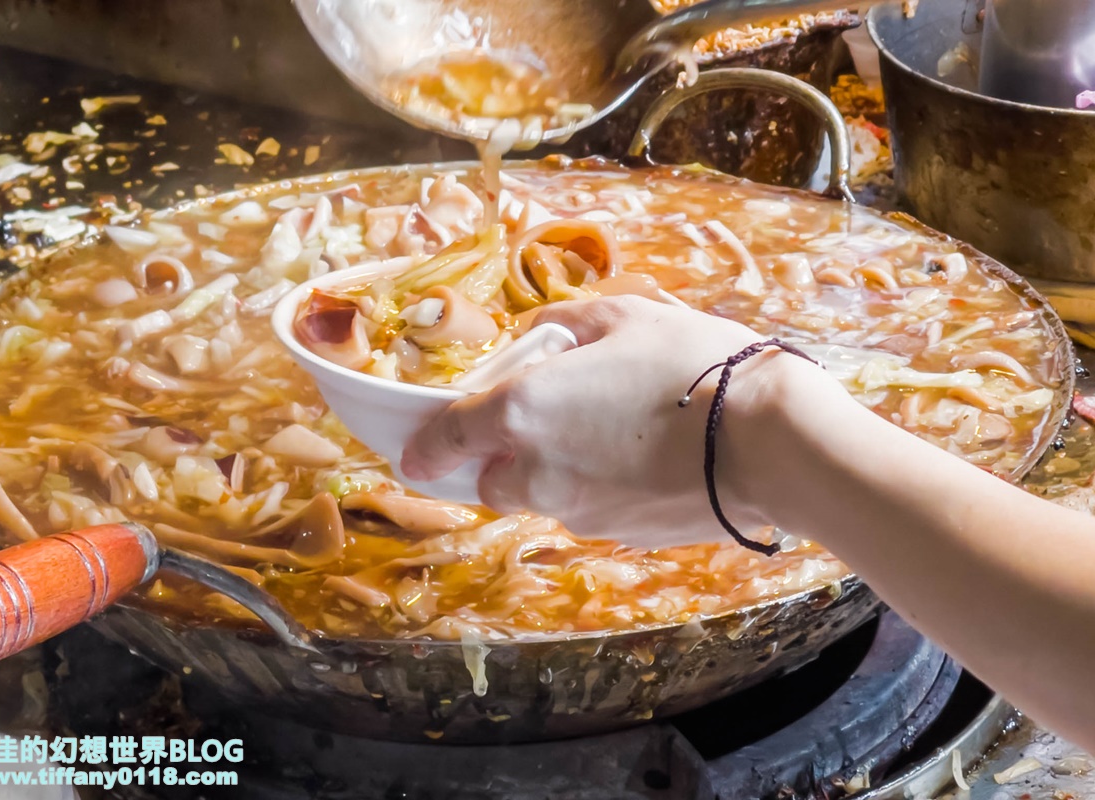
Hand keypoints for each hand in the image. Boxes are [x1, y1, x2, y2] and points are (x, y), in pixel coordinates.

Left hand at [401, 296, 827, 546]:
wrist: (770, 441)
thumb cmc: (696, 366)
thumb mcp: (625, 314)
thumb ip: (562, 322)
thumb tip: (537, 337)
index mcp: (523, 411)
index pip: (447, 438)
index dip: (424, 446)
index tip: (413, 453)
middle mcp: (537, 471)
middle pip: (490, 480)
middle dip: (500, 458)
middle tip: (542, 422)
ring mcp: (577, 512)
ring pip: (539, 499)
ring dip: (550, 473)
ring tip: (609, 432)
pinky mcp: (616, 536)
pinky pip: (585, 512)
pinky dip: (595, 490)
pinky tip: (641, 459)